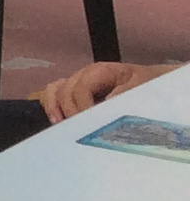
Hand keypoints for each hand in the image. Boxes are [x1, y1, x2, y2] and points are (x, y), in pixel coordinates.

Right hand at [44, 61, 161, 120]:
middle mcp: (84, 74)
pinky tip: (57, 121)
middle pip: (66, 90)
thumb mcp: (142, 85)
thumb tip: (108, 101)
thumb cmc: (146, 84)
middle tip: (81, 130)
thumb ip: (126, 91)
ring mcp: (76, 81)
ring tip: (61, 126)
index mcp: (101, 71)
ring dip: (55, 108)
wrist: (149, 81)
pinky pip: (53, 93)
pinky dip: (51, 106)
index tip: (91, 124)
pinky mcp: (72, 90)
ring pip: (55, 90)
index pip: (82, 87)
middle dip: (71, 111)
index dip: (83, 106)